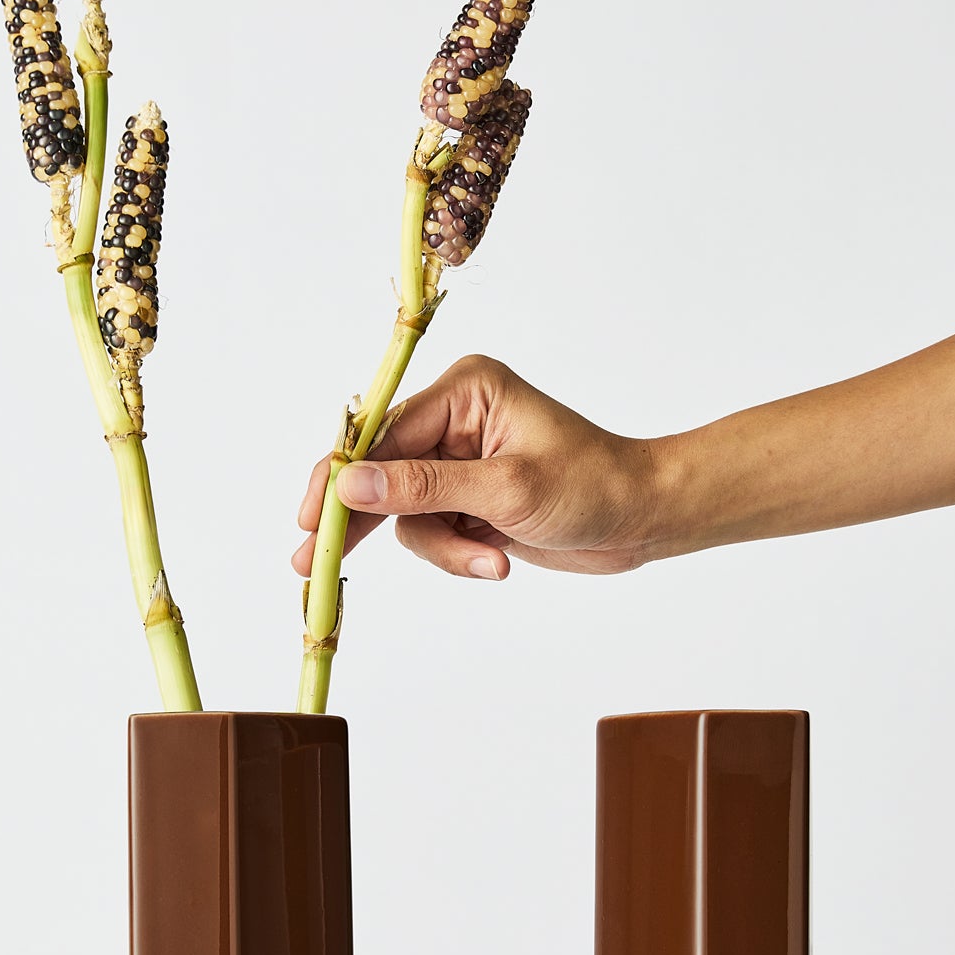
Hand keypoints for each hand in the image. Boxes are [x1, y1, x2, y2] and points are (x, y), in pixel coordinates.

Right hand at [291, 356, 664, 579]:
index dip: (341, 478)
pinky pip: (432, 533)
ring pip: (407, 514)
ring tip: (490, 562)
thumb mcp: (507, 489)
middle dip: (362, 521)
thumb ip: (424, 489)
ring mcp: (459, 461)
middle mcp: (455, 419)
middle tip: (310, 564)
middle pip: (381, 471)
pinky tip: (497, 560)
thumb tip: (349, 486)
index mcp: (465, 391)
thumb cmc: (594, 486)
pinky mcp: (468, 498)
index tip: (312, 520)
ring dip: (443, 547)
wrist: (644, 519)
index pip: (382, 434)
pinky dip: (457, 554)